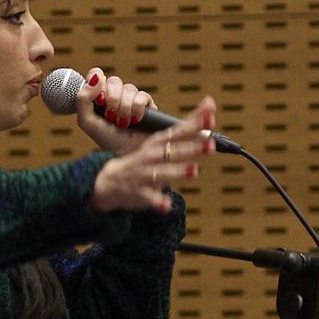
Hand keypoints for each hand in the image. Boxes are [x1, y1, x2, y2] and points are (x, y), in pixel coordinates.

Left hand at [72, 67, 154, 155]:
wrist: (128, 154)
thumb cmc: (106, 139)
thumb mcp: (87, 122)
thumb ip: (83, 100)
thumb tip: (94, 78)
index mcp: (98, 97)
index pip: (96, 75)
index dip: (97, 81)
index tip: (98, 98)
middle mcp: (115, 95)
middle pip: (113, 80)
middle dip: (111, 99)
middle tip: (110, 116)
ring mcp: (131, 98)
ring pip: (128, 88)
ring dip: (123, 108)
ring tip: (123, 123)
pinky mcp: (147, 104)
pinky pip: (142, 96)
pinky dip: (136, 109)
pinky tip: (135, 121)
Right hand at [91, 97, 217, 214]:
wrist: (108, 181)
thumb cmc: (142, 161)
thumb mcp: (159, 145)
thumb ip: (185, 132)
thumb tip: (209, 113)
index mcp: (157, 143)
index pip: (178, 130)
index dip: (194, 122)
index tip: (210, 112)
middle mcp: (151, 156)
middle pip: (173, 151)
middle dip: (191, 147)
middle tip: (210, 144)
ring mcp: (143, 175)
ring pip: (163, 173)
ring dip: (178, 172)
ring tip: (193, 171)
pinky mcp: (139, 193)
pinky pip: (150, 198)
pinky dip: (158, 202)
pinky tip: (166, 205)